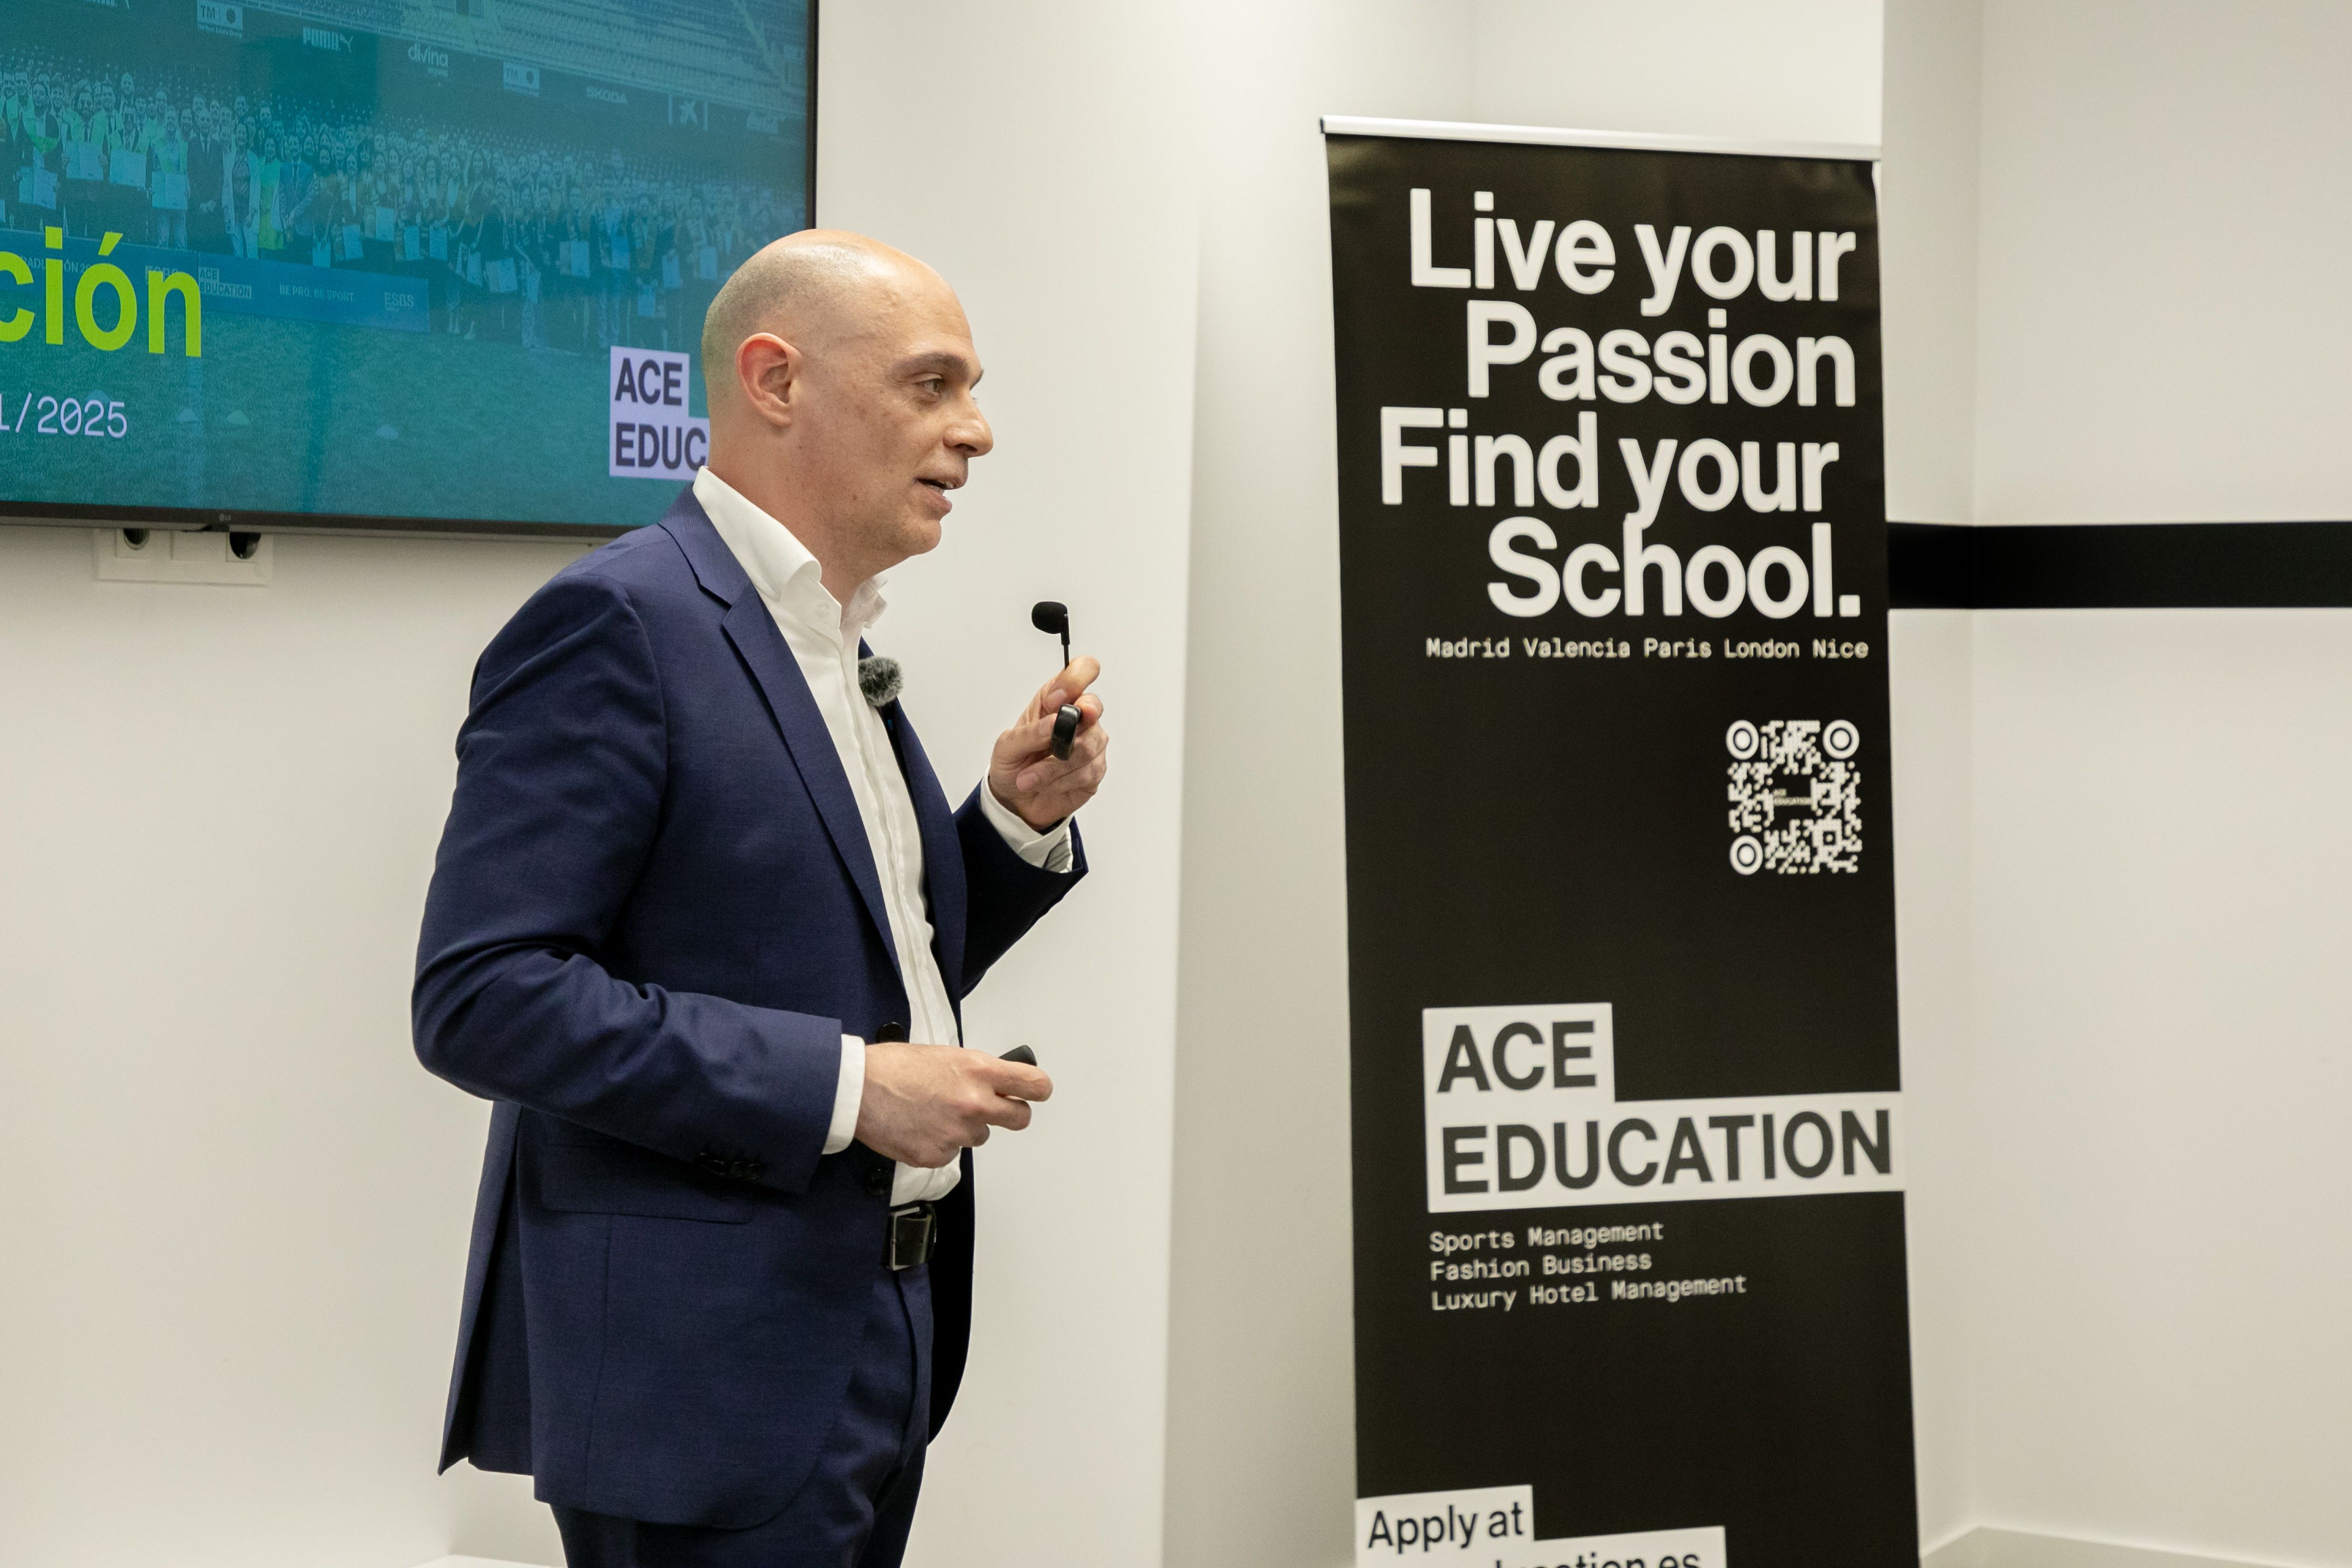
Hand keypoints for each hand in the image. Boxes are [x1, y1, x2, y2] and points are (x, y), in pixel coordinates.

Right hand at [855, 1042, 1053, 1168]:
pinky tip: (920, 1126)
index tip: (1035, 1092)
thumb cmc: (893, 1067)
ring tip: (935, 1111)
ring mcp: (957, 1133)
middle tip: (993, 1108)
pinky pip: (951, 1152)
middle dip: (1010, 1114)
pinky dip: (939, 1143)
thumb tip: (994, 1083)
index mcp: (978, 1071)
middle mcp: (974, 1103)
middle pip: (1020, 1118)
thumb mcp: (945, 1055)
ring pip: (980, 1137)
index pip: (1034, 1085)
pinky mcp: (937, 1156)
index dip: (1037, 1090)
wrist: (856, 1090)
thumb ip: (976, 1071)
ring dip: (966, 1128)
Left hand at [989, 656, 1108, 830]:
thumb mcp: (1006, 746)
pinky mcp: (1094, 771)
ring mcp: (1090, 743)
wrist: (1015, 800)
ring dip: (1054, 765)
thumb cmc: (1013, 764)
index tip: (1055, 700)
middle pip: (1094, 705)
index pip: (1082, 670)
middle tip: (1054, 740)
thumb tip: (1053, 723)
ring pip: (1089, 745)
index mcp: (1056, 699)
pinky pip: (1088, 772)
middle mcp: (1078, 718)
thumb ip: (1029, 732)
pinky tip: (1045, 784)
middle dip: (1073, 724)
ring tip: (1029, 776)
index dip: (1075, 679)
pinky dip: (1061, 780)